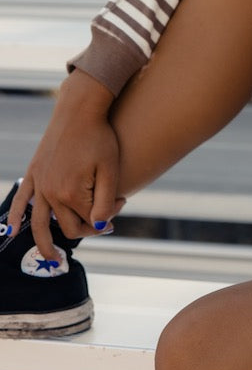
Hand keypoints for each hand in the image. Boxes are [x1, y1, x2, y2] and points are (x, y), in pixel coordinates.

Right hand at [7, 69, 125, 258]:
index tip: (122, 201)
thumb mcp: (110, 169)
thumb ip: (104, 202)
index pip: (90, 221)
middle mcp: (51, 193)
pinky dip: (15, 217)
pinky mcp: (33, 173)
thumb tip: (101, 227)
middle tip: (107, 217)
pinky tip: (11, 232)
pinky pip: (21, 200)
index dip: (108, 217)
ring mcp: (40, 184)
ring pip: (41, 223)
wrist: (80, 110)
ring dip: (45, 244)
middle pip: (68, 225)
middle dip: (88, 226)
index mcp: (72, 194)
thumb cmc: (100, 137)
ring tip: (53, 260)